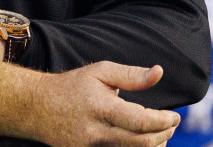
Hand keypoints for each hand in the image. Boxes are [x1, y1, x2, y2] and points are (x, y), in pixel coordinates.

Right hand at [30, 62, 179, 146]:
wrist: (37, 108)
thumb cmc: (72, 86)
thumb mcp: (100, 72)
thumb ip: (131, 75)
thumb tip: (159, 73)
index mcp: (100, 107)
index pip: (140, 121)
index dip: (163, 121)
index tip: (175, 116)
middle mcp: (95, 132)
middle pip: (141, 143)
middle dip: (164, 135)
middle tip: (172, 124)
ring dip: (154, 146)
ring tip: (161, 134)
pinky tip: (144, 142)